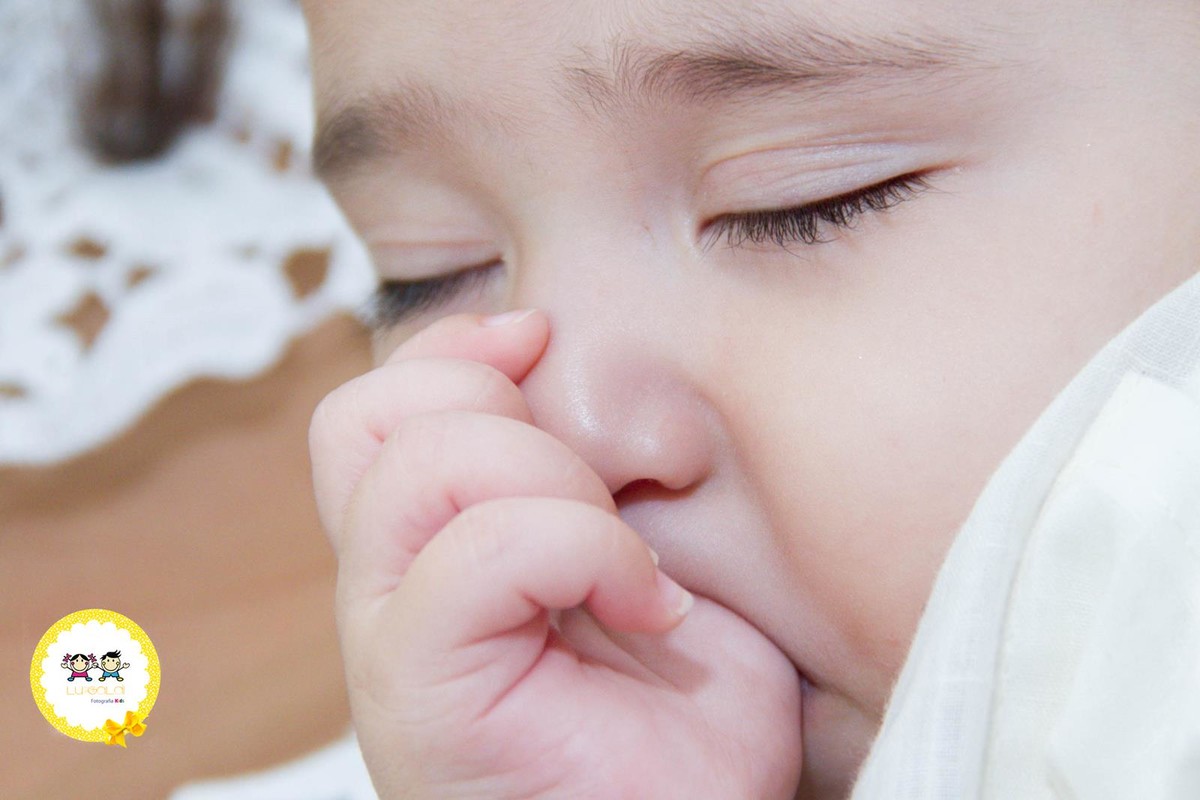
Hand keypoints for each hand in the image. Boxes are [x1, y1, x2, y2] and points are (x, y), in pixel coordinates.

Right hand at [310, 310, 802, 798]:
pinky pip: (476, 557)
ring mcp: (390, 644)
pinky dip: (583, 552)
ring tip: (625, 565)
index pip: (374, 408)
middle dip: (504, 409)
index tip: (543, 342)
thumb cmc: (683, 723)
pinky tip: (650, 612)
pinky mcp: (416, 697)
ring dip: (551, 484)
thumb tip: (551, 360)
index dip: (452, 349)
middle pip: (366, 415)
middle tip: (599, 492)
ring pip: (417, 468)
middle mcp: (388, 590)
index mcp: (428, 551)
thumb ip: (583, 471)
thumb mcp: (644, 556)